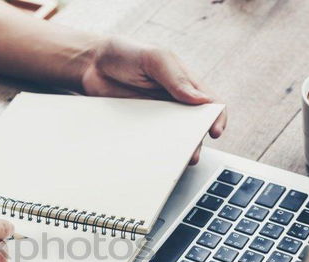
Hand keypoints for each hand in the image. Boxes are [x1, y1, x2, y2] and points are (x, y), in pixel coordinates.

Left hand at [81, 37, 227, 163]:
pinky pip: (149, 142)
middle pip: (193, 126)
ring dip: (175, 150)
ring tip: (174, 160)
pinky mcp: (138, 127)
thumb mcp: (154, 59)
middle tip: (192, 152)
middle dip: (196, 141)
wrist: (92, 65)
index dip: (217, 117)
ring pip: (172, 138)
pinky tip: (151, 157)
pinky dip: (153, 151)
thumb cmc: (126, 54)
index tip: (215, 130)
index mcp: (184, 83)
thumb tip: (201, 100)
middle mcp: (174, 102)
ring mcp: (156, 116)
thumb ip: (176, 78)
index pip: (210, 103)